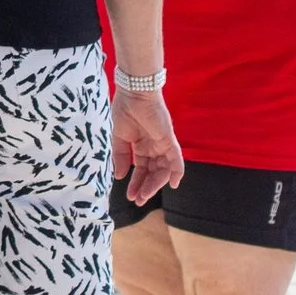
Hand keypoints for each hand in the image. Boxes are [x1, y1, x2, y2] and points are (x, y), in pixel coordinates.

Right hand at [111, 88, 182, 206]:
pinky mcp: (170, 141)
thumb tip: (119, 176)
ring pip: (163, 170)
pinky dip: (177, 172)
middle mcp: (153, 147)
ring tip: (144, 196)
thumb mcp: (117, 137)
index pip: (141, 169)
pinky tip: (173, 184)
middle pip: (152, 173)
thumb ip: (120, 157)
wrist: (133, 93)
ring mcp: (162, 145)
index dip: (135, 183)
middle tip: (137, 201)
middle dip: (145, 187)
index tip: (129, 196)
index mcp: (140, 146)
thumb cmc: (123, 110)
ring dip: (155, 184)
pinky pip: (177, 160)